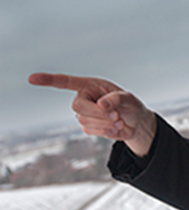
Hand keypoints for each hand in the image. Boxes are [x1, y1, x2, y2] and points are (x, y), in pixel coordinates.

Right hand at [28, 73, 156, 155]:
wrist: (135, 123)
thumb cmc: (131, 105)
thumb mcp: (129, 98)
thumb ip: (116, 98)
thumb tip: (102, 103)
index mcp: (89, 85)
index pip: (65, 82)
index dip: (48, 80)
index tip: (32, 79)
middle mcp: (83, 98)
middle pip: (78, 107)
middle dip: (98, 113)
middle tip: (116, 114)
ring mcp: (84, 114)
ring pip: (85, 121)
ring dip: (105, 123)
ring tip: (119, 120)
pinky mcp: (88, 127)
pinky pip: (91, 131)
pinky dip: (106, 131)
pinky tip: (115, 127)